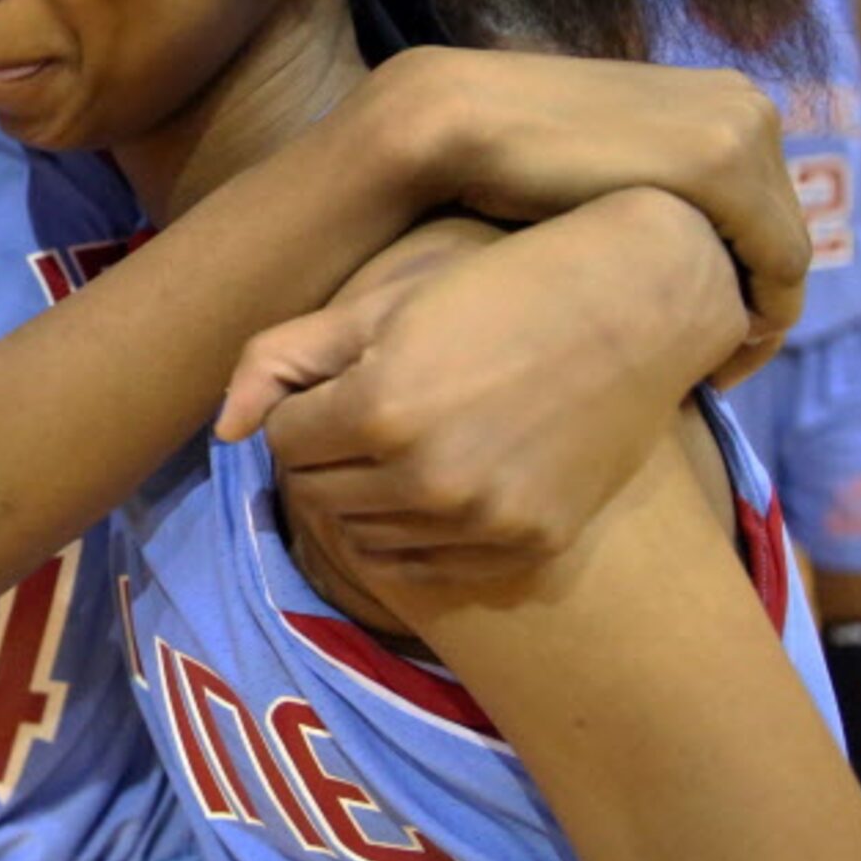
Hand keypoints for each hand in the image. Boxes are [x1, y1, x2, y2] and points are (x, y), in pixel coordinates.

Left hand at [221, 193, 739, 588]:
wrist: (635, 306)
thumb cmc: (496, 290)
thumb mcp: (379, 304)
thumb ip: (281, 359)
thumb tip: (225, 431)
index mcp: (380, 410)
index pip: (284, 442)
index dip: (301, 411)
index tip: (337, 385)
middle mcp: (428, 478)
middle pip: (317, 494)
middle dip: (324, 456)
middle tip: (364, 416)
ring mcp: (482, 521)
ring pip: (365, 536)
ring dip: (363, 498)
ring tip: (399, 447)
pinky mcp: (528, 547)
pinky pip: (426, 570)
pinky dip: (411, 537)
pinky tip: (433, 488)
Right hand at [374, 47, 804, 383]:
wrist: (451, 118)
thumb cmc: (498, 159)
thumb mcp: (596, 183)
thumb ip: (641, 204)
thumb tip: (652, 266)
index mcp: (717, 102)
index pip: (765, 212)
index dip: (746, 285)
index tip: (708, 347)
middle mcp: (744, 105)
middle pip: (781, 235)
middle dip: (752, 305)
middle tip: (709, 371)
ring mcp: (741, 129)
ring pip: (787, 258)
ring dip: (755, 320)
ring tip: (707, 375)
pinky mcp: (723, 164)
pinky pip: (779, 267)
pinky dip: (760, 322)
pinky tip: (714, 366)